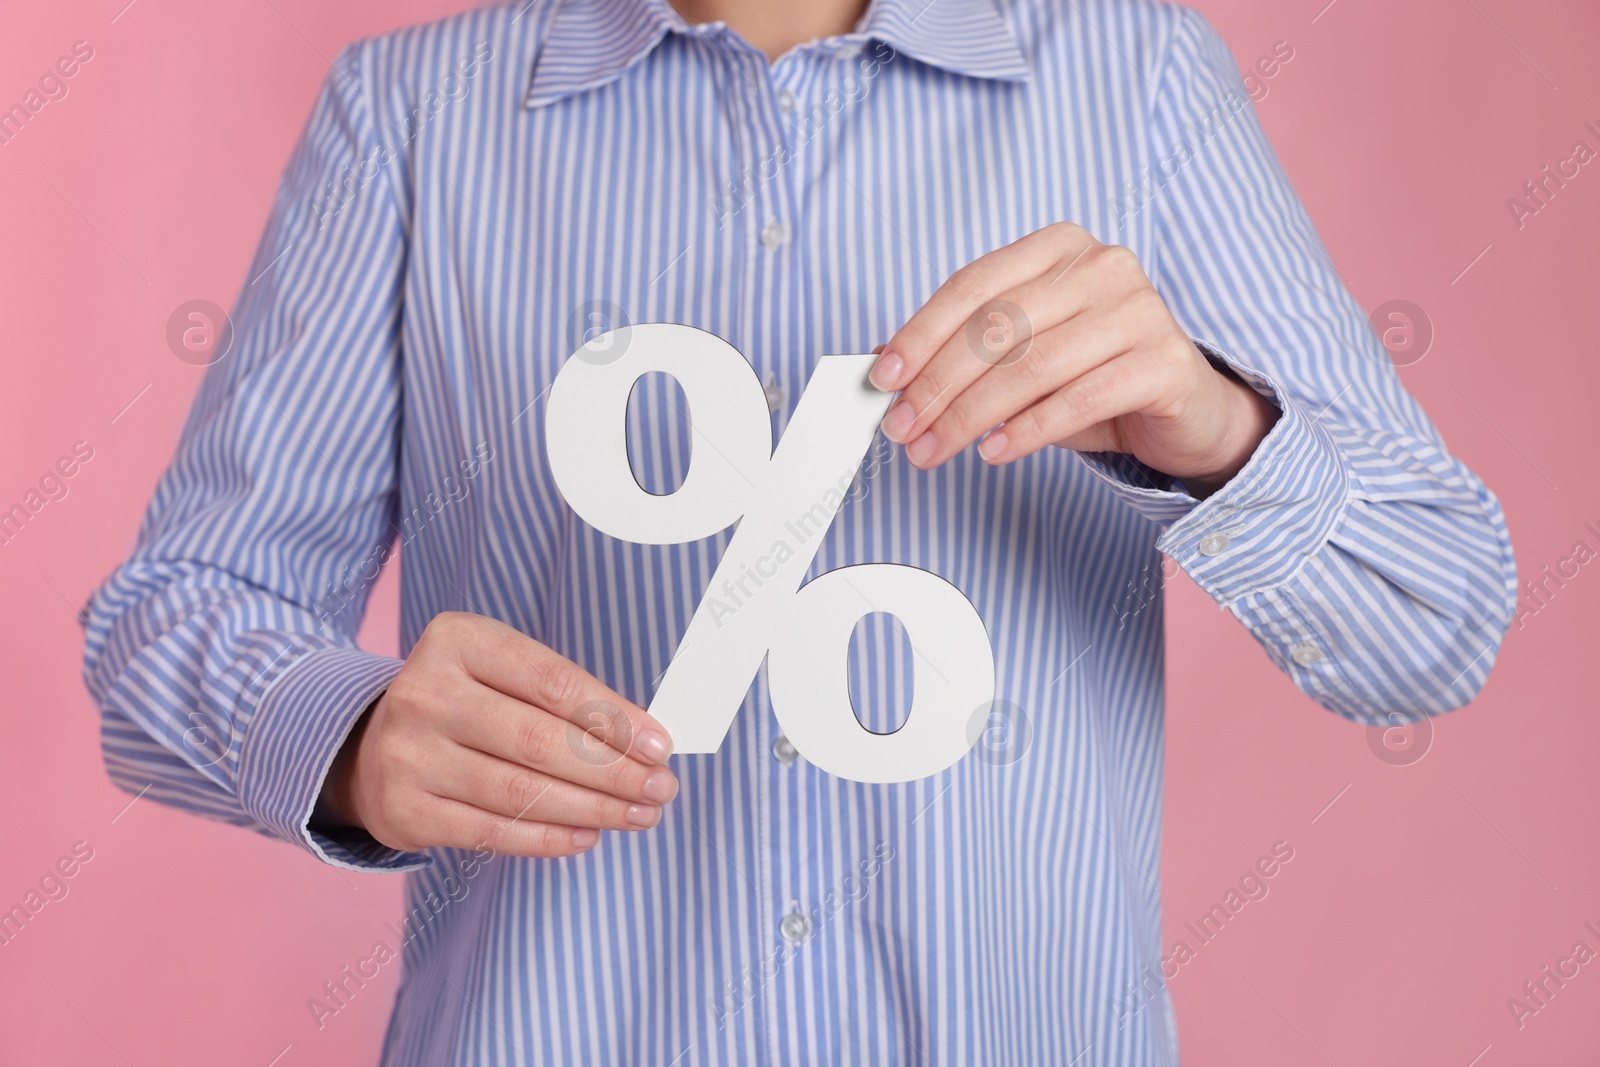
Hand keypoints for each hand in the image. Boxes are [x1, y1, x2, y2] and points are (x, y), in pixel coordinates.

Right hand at [316, 612, 677, 857]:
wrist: (370, 746)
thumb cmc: (464, 703)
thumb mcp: (501, 673)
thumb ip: (564, 697)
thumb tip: (643, 738)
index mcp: (458, 640)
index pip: (552, 681)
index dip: (613, 716)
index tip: (659, 745)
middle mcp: (426, 693)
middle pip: (540, 740)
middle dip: (613, 771)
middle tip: (660, 788)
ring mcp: (409, 754)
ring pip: (520, 791)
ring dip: (592, 809)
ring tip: (638, 815)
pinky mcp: (404, 810)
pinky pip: (492, 832)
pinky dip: (549, 838)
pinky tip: (587, 835)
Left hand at [868, 223, 1279, 496]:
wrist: (1184, 410)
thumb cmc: (1094, 377)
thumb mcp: (1020, 359)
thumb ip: (958, 353)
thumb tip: (881, 364)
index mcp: (1057, 248)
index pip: (973, 286)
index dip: (921, 334)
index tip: (882, 378)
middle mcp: (1101, 266)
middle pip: (997, 328)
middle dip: (937, 385)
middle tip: (901, 428)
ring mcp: (1139, 309)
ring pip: (1032, 366)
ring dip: (970, 415)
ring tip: (935, 449)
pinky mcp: (1164, 361)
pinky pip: (1079, 399)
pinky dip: (1027, 430)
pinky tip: (993, 452)